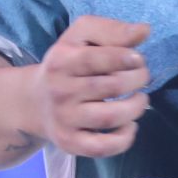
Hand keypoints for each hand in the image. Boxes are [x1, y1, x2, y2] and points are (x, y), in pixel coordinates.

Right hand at [30, 16, 151, 157]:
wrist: (32, 102)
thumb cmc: (66, 65)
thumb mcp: (80, 38)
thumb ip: (111, 31)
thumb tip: (145, 30)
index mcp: (61, 61)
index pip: (96, 58)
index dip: (125, 58)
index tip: (138, 59)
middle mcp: (60, 91)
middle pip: (111, 87)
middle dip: (138, 80)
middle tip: (141, 77)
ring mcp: (64, 119)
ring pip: (111, 117)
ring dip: (137, 107)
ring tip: (139, 100)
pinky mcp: (69, 142)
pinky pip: (102, 147)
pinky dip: (125, 138)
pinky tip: (129, 125)